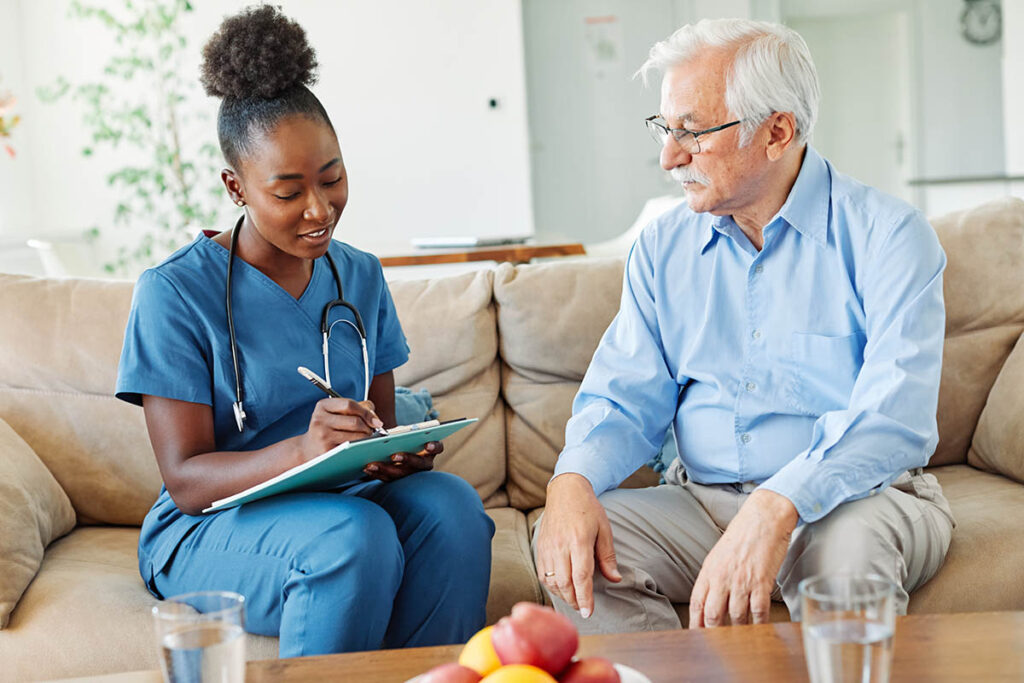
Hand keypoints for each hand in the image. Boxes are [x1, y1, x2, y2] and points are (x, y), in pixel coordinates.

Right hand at [301, 398, 382, 459]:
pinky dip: (359, 448)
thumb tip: (375, 418)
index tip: (376, 421)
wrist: (309, 447)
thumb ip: (358, 408)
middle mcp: (320, 419)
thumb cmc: (329, 427)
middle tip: (372, 432)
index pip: (349, 405)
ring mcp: (322, 436)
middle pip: (355, 422)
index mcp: (323, 406)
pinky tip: (360, 447)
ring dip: (366, 439)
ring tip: (366, 439)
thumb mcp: (337, 412)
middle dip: (368, 428)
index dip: (366, 412)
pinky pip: (351, 449)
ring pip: (355, 437)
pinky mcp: (326, 451)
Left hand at [363, 440, 442, 481]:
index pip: (438, 447)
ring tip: (372, 463)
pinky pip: (388, 478)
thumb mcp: (404, 432)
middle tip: (394, 455)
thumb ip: (403, 432)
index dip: (435, 446)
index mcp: (430, 450)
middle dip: (406, 459)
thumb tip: (389, 434)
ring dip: (386, 468)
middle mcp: (424, 464)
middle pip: (418, 464)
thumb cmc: (402, 437)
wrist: (395, 448)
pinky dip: (376, 473)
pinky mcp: (398, 480)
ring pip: (401, 474)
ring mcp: (411, 473)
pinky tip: (366, 467)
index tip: (428, 444)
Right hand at [534, 473, 620, 618]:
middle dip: (574, 600)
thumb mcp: (604, 530)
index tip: (587, 613)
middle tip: (582, 609)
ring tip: (573, 599)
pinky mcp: (539, 547)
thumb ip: (607, 557)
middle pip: (565, 582)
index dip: (584, 598)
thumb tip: (615, 579)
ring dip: (562, 594)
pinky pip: (542, 573)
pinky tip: (560, 587)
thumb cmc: (588, 509)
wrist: (565, 491)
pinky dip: (551, 585)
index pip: (581, 576)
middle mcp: (560, 545)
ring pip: (551, 580)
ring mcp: (547, 547)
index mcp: (579, 541)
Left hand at [689, 489, 797, 627]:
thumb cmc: (741, 535)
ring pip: (735, 616)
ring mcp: (741, 581)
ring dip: (737, 630)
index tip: (696, 636)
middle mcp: (722, 577)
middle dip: (713, 632)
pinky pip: (758, 611)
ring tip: (739, 639)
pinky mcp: (761, 582)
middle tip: (717, 644)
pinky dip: (758, 623)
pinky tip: (758, 628)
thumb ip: (713, 577)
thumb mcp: (718, 555)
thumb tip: (710, 599)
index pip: (696, 603)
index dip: (695, 623)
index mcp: (709, 571)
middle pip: (712, 614)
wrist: (763, 518)